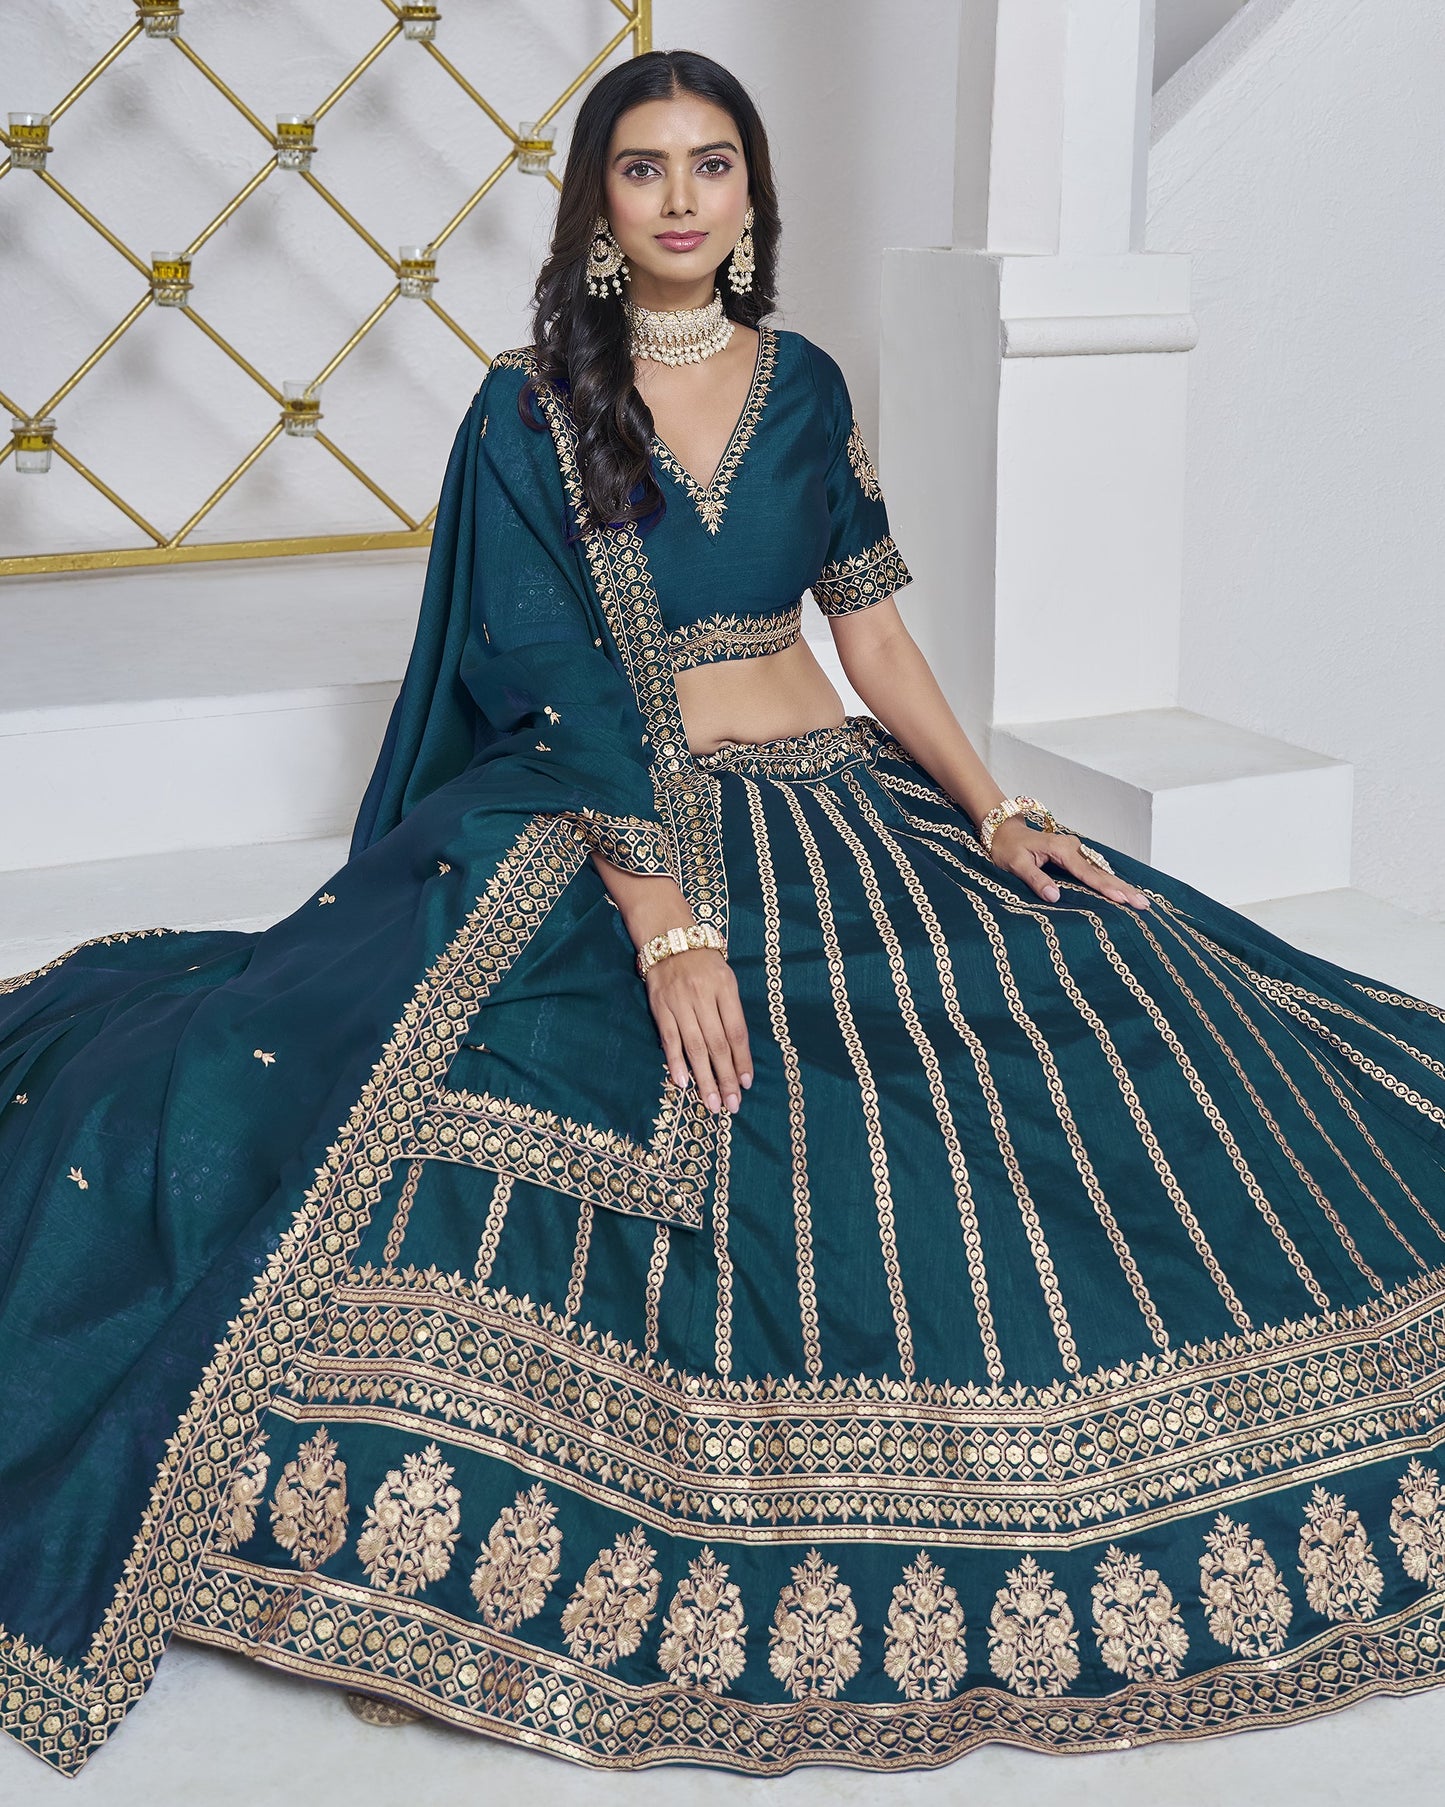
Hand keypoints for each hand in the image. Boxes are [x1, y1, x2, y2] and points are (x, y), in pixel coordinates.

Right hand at [645, 947, 752, 1114]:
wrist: (669, 938)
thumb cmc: (704, 963)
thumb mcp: (726, 979)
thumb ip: (731, 1011)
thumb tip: (737, 1054)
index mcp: (725, 988)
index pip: (737, 1031)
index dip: (742, 1060)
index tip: (746, 1084)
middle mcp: (703, 996)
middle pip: (717, 1044)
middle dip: (726, 1078)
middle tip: (731, 1105)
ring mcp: (680, 1002)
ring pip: (694, 1047)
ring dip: (704, 1078)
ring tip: (711, 1103)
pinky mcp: (660, 1007)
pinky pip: (669, 1039)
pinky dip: (676, 1062)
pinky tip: (683, 1083)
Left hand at [987, 818, 1150, 909]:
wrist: (1003, 831)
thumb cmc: (1007, 848)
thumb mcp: (1016, 864)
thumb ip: (1035, 879)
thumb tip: (1054, 897)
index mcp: (1061, 849)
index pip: (1087, 873)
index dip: (1105, 888)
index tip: (1122, 899)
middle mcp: (1072, 848)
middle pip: (1101, 871)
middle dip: (1123, 888)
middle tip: (1144, 903)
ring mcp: (1074, 851)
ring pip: (1101, 871)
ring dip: (1120, 886)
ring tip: (1141, 901)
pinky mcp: (1073, 856)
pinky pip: (1094, 870)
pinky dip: (1109, 881)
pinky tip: (1122, 891)